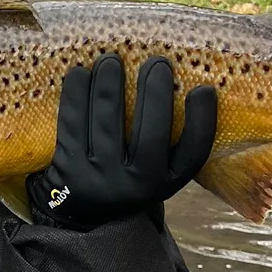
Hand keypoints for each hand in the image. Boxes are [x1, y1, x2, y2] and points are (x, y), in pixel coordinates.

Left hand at [28, 54, 216, 228]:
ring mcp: (101, 179)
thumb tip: (178, 77)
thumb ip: (167, 139)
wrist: (81, 212)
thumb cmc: (125, 174)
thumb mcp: (154, 168)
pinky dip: (76, 94)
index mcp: (166, 183)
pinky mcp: (68, 169)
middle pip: (152, 134)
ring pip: (108, 123)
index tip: (203, 89)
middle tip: (156, 61)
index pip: (193, 154)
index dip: (203, 120)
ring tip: (110, 59)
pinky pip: (72, 123)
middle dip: (155, 92)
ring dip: (109, 84)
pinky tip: (79, 72)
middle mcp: (137, 185)